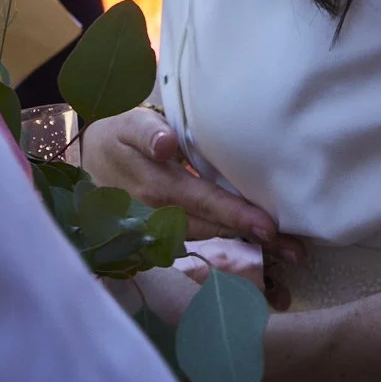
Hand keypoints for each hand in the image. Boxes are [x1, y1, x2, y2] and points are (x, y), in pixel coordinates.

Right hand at [80, 108, 298, 256]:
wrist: (82, 170)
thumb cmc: (114, 140)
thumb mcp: (126, 124)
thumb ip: (147, 131)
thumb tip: (167, 144)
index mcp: (157, 188)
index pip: (206, 202)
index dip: (237, 215)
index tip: (270, 227)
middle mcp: (161, 217)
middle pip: (215, 229)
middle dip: (255, 242)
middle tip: (297, 252)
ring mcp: (162, 232)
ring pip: (210, 242)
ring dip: (247, 250)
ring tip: (286, 256)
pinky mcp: (162, 238)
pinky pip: (199, 246)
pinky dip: (226, 253)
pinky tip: (256, 257)